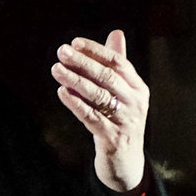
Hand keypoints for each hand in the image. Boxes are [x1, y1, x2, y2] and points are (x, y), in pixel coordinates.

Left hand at [51, 30, 148, 192]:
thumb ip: (117, 66)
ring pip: (98, 96)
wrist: (126, 162)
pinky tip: (62, 93)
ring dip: (75, 80)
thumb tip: (116, 34)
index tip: (75, 42)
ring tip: (56, 69)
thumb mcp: (123, 94)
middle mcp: (135, 103)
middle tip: (61, 52)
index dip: (96, 51)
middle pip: (107, 77)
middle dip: (83, 62)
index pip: (118, 63)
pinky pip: (92, 117)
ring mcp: (125, 121)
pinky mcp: (112, 138)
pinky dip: (76, 104)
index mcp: (139, 88)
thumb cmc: (120, 121)